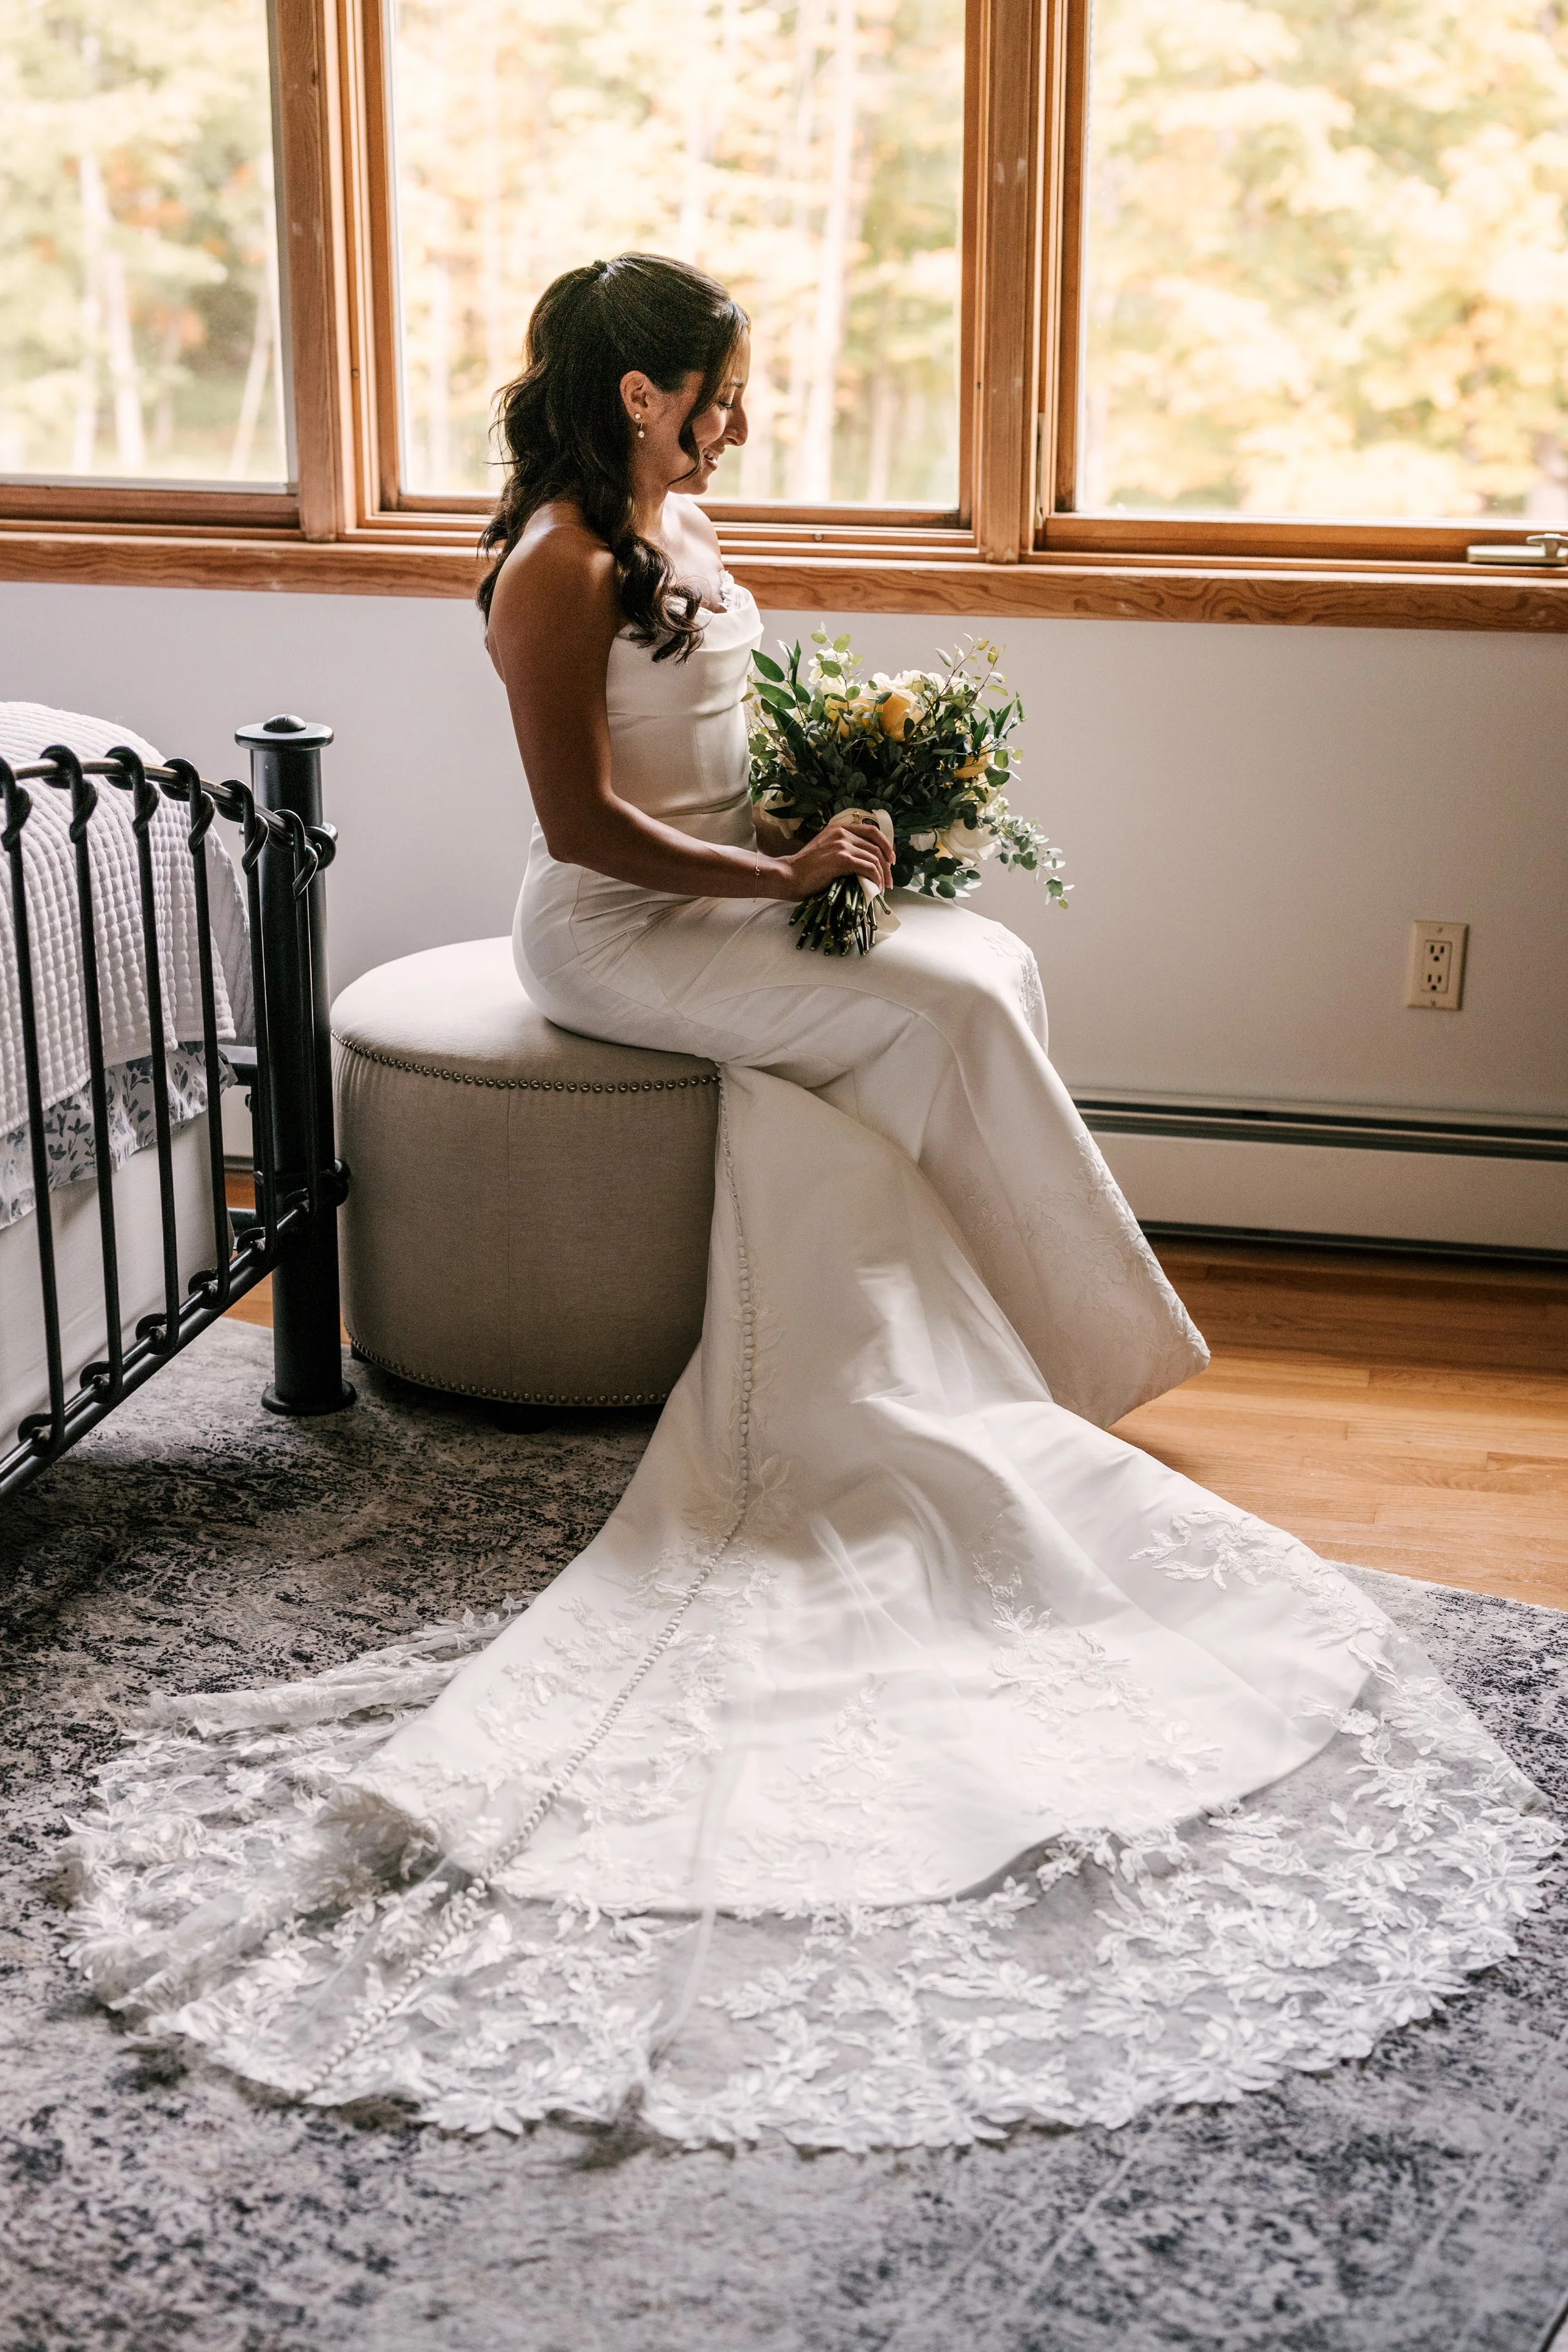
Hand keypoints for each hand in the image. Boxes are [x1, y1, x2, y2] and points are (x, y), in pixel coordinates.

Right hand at [770, 813, 893, 903]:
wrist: (788, 876)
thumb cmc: (804, 870)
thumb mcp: (826, 851)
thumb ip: (843, 849)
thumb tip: (866, 863)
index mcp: (839, 827)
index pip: (872, 831)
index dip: (886, 845)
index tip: (891, 860)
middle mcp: (842, 832)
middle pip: (876, 846)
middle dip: (887, 866)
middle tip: (890, 881)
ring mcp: (842, 844)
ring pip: (874, 858)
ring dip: (882, 876)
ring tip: (882, 889)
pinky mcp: (842, 859)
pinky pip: (868, 868)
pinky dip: (875, 880)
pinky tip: (875, 890)